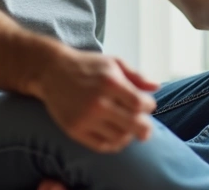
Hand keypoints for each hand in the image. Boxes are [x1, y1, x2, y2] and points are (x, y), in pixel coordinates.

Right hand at [33, 50, 158, 153]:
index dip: (149, 106)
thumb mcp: (113, 62)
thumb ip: (136, 75)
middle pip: (134, 125)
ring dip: (129, 135)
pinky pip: (102, 145)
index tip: (148, 105)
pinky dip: (114, 144)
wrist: (51, 71)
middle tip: (146, 128)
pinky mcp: (74, 130)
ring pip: (120, 138)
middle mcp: (98, 103)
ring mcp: (85, 119)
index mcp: (110, 83)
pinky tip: (116, 135)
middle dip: (145, 128)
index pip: (140, 104)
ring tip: (128, 128)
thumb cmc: (86, 66)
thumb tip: (157, 87)